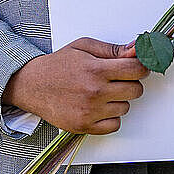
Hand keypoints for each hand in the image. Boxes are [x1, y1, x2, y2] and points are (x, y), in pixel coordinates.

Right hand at [2, 37, 148, 134]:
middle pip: (135, 90)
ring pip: (126, 108)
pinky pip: (114, 125)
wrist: (32, 85)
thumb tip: (136, 49)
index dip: (141, 67)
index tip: (138, 67)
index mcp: (96, 70)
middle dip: (130, 82)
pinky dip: (110, 117)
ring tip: (102, 92)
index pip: (136, 70)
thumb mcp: (84, 47)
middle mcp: (95, 92)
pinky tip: (99, 107)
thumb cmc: (58, 64)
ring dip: (119, 100)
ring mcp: (90, 112)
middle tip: (117, 79)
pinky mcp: (84, 126)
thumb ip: (112, 49)